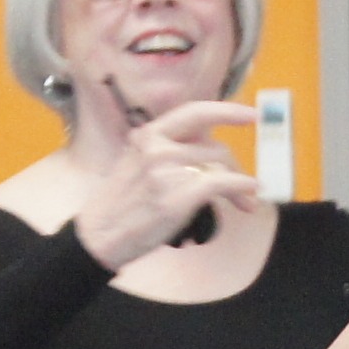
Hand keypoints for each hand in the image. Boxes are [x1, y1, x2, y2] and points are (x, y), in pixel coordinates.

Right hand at [72, 97, 261, 271]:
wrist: (98, 237)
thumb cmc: (118, 207)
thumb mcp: (133, 163)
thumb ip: (163, 150)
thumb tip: (203, 150)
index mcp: (148, 135)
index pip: (195, 113)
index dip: (227, 111)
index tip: (250, 114)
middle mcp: (158, 147)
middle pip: (214, 146)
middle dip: (233, 166)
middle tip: (243, 185)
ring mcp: (168, 170)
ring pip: (220, 166)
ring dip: (239, 184)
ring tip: (246, 202)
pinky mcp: (179, 195)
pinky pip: (224, 183)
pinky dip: (242, 188)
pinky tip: (248, 196)